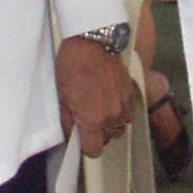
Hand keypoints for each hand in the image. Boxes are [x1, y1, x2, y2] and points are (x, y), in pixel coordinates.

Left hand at [54, 36, 139, 158]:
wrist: (93, 42)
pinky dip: (121, 113)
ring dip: (110, 124)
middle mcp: (110, 117)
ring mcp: (123, 106)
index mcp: (92, 120)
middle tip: (87, 118)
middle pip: (108, 140)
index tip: (82, 137)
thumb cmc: (73, 66)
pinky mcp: (129, 95)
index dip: (86, 146)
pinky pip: (128, 114)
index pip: (94, 151)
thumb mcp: (62, 96)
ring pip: (120, 128)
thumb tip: (74, 134)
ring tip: (99, 109)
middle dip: (98, 134)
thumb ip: (69, 121)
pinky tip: (110, 101)